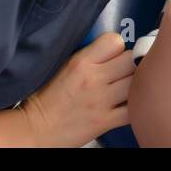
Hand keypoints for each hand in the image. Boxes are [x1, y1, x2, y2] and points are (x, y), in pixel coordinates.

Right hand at [19, 32, 132, 146]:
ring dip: (133, 84)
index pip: (115, 41)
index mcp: (80, 62)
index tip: (112, 55)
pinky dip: (135, 106)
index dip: (117, 47)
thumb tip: (110, 47)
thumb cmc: (46, 99)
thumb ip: (88, 55)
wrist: (34, 130)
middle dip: (129, 64)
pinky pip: (134, 109)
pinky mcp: (105, 121)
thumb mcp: (63, 66)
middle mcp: (93, 79)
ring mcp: (101, 101)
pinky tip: (126, 105)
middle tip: (120, 73)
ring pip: (136, 82)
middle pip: (131, 60)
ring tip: (124, 88)